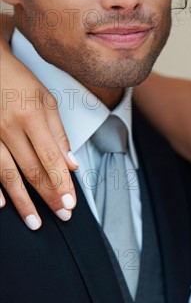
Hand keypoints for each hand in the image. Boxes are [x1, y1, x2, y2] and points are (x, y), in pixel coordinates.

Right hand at [0, 31, 78, 229]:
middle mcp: (8, 128)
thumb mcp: (46, 100)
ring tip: (34, 221)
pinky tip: (0, 204)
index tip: (70, 203)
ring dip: (22, 201)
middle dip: (48, 196)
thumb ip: (59, 133)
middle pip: (32, 170)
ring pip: (6, 174)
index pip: (51, 159)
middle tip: (61, 215)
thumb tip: (71, 163)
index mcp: (32, 117)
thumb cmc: (18, 81)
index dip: (61, 184)